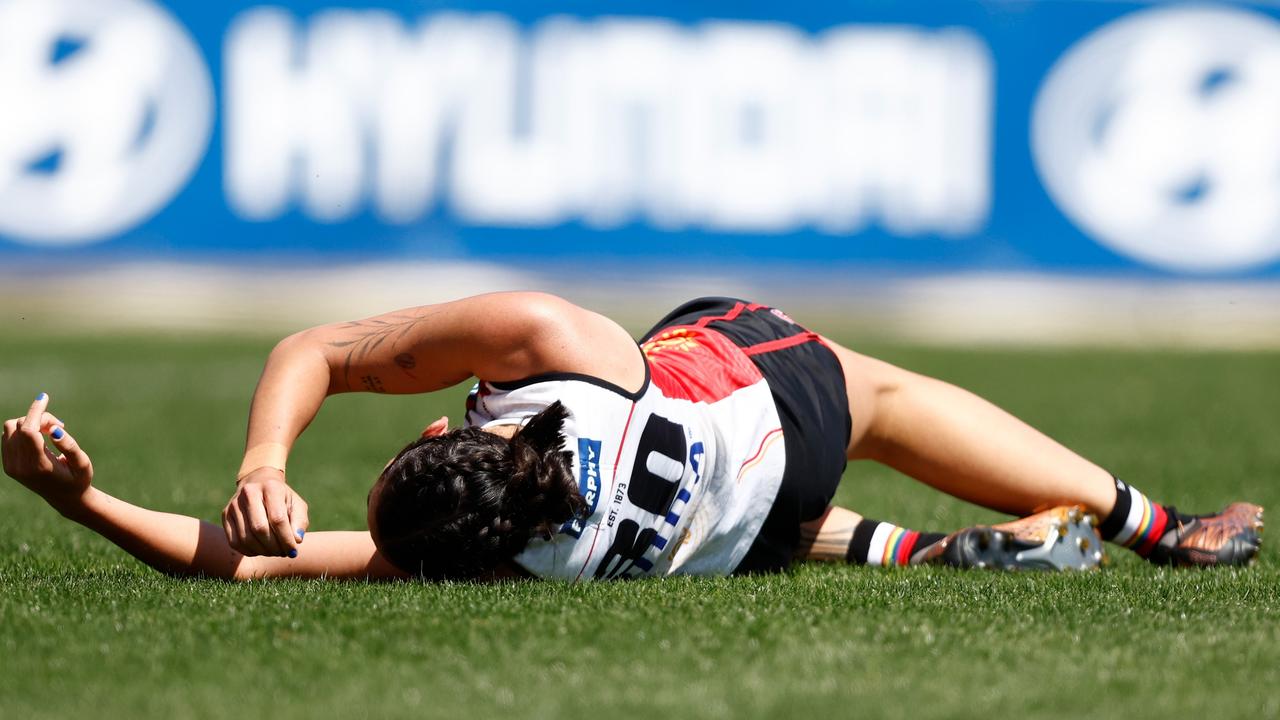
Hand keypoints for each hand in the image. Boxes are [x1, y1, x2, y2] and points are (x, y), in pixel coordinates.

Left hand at [2, 393, 90, 513]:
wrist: (65, 498)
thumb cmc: (79, 479)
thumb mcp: (82, 463)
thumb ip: (70, 445)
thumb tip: (55, 429)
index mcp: (38, 466)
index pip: (28, 430)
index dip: (35, 411)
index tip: (45, 397)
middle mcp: (19, 466)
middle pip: (19, 426)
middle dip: (39, 418)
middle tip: (60, 426)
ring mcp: (11, 466)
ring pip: (10, 428)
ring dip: (29, 423)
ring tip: (49, 433)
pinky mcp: (8, 465)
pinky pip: (7, 435)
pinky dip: (22, 430)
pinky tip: (38, 438)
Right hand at [222, 467, 309, 556]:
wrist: (258, 483)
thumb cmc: (282, 498)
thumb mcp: (297, 505)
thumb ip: (300, 521)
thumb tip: (297, 540)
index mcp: (271, 487)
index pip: (277, 518)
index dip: (286, 538)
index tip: (293, 550)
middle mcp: (249, 493)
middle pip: (260, 528)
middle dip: (274, 546)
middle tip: (283, 553)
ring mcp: (234, 504)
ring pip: (246, 538)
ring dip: (263, 551)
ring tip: (274, 552)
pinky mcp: (225, 515)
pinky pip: (235, 542)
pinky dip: (250, 551)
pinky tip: (260, 550)